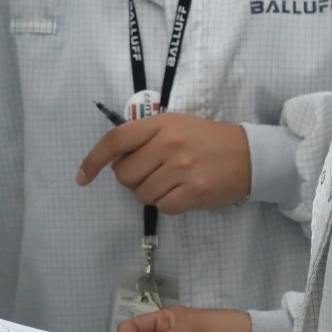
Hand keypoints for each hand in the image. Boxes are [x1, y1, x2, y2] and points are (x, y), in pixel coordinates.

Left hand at [76, 114, 250, 212]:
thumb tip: (114, 163)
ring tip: (173, 181)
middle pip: (125, 175)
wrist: (249, 155)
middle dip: (133, 179)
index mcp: (161, 124)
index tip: (82, 177)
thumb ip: (145, 137)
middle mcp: (168, 144)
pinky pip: (162, 207)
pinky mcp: (194, 192)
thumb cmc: (207, 139)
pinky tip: (183, 192)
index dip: (93, 160)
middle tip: (153, 173)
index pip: (116, 141)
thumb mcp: (176, 125)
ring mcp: (181, 169)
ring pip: (142, 194)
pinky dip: (168, 204)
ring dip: (152, 193)